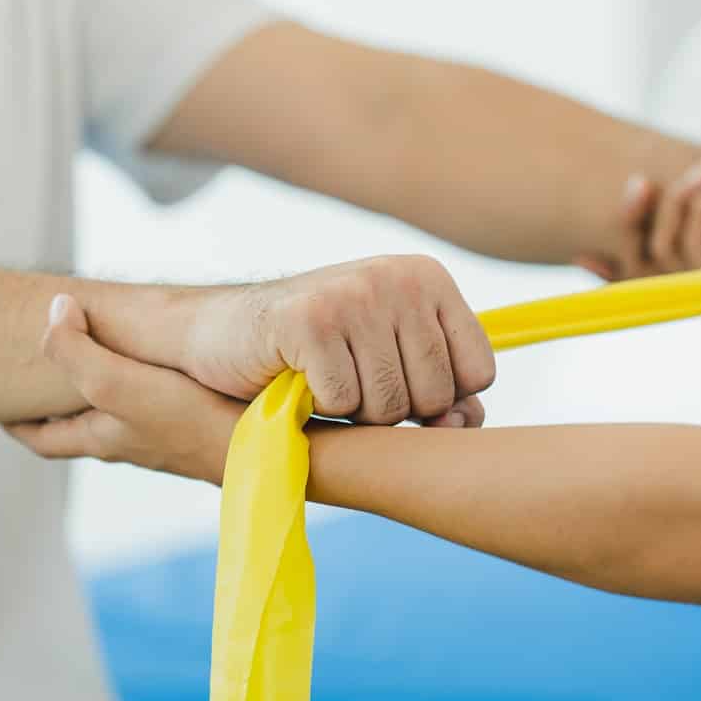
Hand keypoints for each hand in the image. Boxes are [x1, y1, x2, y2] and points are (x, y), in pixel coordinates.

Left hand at [8, 295, 245, 481]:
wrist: (263, 448)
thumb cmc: (187, 420)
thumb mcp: (115, 383)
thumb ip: (74, 349)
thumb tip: (54, 311)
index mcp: (101, 439)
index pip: (43, 440)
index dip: (18, 424)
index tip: (1, 408)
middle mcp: (132, 444)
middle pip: (80, 429)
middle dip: (60, 408)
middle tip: (46, 382)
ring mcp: (168, 439)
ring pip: (122, 419)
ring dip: (107, 398)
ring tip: (102, 367)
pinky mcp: (202, 429)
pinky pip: (163, 410)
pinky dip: (150, 392)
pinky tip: (167, 372)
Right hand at [177, 255, 493, 425]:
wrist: (221, 332)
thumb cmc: (314, 351)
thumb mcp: (388, 361)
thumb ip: (441, 391)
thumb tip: (471, 423)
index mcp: (428, 279)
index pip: (479, 372)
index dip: (440, 399)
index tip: (397, 383)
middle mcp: (397, 277)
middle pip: (435, 395)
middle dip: (392, 410)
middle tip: (349, 378)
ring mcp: (354, 294)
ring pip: (389, 404)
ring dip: (353, 411)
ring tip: (325, 376)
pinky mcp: (310, 319)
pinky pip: (342, 401)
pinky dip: (318, 406)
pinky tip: (299, 375)